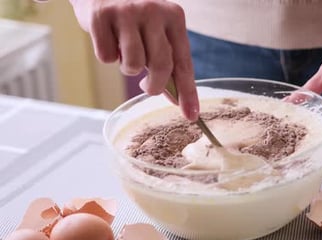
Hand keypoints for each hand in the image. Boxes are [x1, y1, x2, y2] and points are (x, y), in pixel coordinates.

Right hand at [69, 0, 198, 120]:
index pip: (184, 62)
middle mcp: (154, 11)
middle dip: (154, 86)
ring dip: (127, 67)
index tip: (191, 115)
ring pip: (132, 64)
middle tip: (147, 86)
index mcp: (174, 16)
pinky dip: (105, 55)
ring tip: (123, 51)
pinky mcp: (101, 14)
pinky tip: (106, 37)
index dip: (188, 92)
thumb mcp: (155, 30)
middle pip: (162, 66)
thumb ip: (165, 60)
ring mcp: (127, 12)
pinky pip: (106, 56)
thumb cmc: (131, 14)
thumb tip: (176, 98)